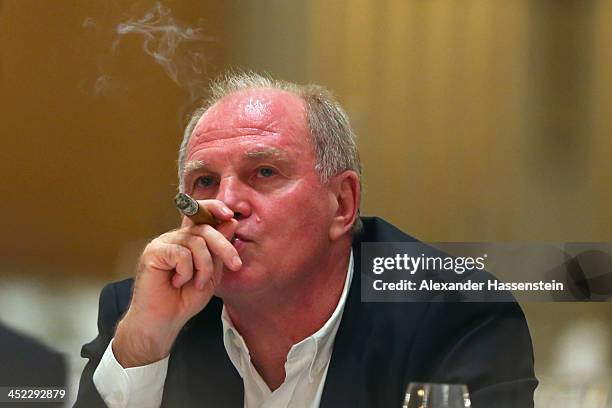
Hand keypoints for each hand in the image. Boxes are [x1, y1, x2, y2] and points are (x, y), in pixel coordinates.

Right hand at [113, 199, 240, 366]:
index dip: (215, 208)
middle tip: (235, 265)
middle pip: (205, 228)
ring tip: (197, 284)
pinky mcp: (153, 252)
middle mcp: (175, 237)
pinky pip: (182, 254)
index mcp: (189, 240)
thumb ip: (219, 250)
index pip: (201, 214)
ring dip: (204, 267)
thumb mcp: (211, 273)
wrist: (164, 322)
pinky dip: (186, 272)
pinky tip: (177, 282)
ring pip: (196, 242)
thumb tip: (230, 222)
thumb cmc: (185, 299)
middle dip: (224, 246)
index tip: (231, 216)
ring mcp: (163, 243)